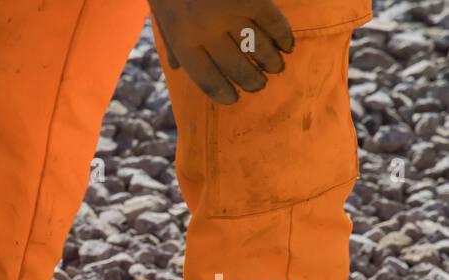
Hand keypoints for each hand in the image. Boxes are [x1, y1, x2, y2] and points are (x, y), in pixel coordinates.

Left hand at [149, 0, 293, 103]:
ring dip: (271, 62)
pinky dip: (283, 36)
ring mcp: (229, 12)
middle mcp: (206, 31)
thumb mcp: (161, 15)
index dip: (223, 93)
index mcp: (182, 40)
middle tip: (260, 85)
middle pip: (236, 68)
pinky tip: (287, 45)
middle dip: (252, 81)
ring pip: (258, 48)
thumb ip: (171, 42)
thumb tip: (177, 69)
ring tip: (277, 68)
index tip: (234, 99)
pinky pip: (274, 22)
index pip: (206, 80)